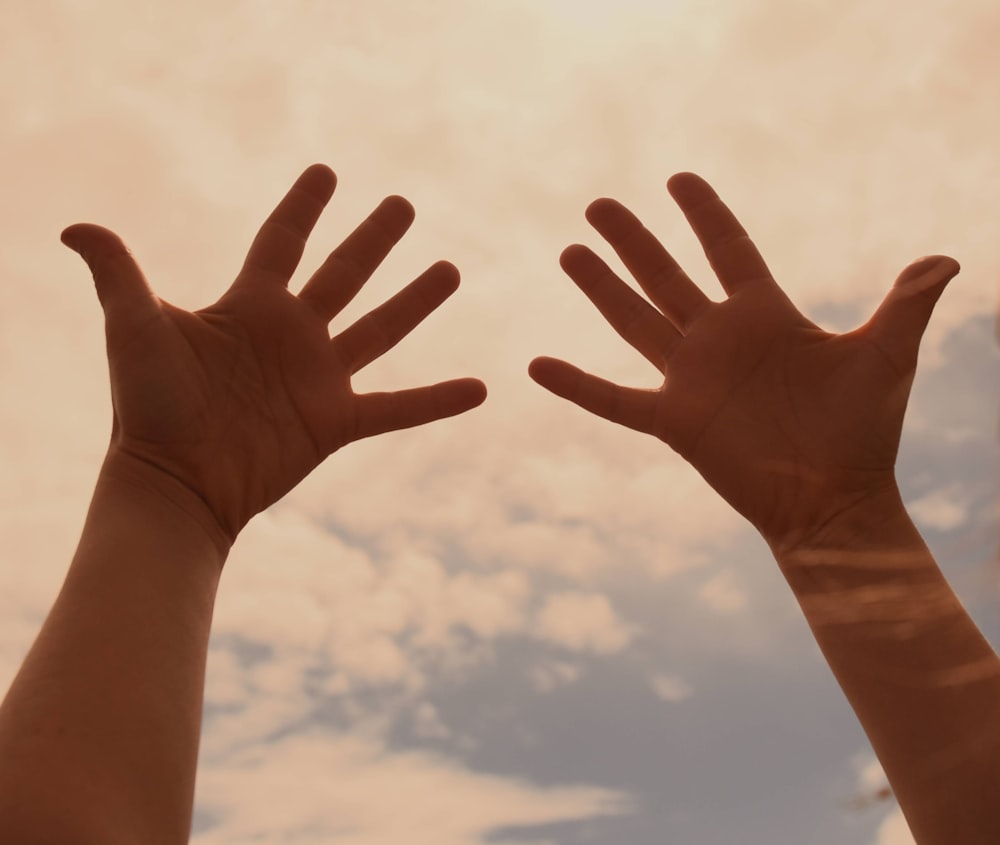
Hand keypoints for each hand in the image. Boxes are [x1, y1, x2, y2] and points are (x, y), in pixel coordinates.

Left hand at [63, 164, 486, 544]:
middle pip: (344, 275)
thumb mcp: (135, 329)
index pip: (283, 242)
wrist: (174, 481)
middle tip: (404, 204)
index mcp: (249, 305)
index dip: (304, 206)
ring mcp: (318, 378)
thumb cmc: (148, 405)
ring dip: (416, 301)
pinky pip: (399, 407)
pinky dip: (438, 400)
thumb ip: (118, 275)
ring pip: (380, 329)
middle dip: (374, 238)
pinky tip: (480, 389)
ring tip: (451, 269)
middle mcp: (290, 335)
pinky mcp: (336, 422)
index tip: (328, 172)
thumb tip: (75, 226)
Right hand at [529, 173, 958, 552]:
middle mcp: (720, 339)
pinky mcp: (673, 420)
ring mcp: (691, 379)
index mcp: (764, 314)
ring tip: (569, 252)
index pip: (729, 249)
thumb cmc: (864, 430)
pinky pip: (613, 399)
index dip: (705, 213)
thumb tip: (945, 259)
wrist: (835, 500)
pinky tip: (536, 364)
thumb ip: (905, 306)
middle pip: (665, 275)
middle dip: (633, 239)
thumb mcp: (887, 357)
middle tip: (598, 203)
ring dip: (600, 288)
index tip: (679, 179)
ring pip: (634, 321)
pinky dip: (576, 384)